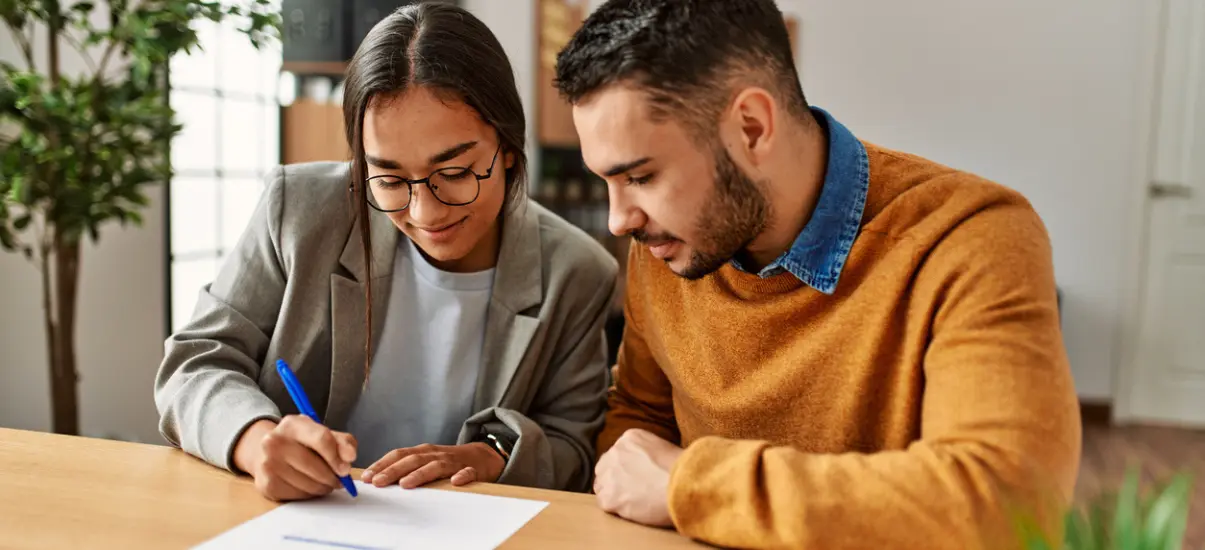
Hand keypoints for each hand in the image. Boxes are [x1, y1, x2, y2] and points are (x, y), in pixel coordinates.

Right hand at [232, 416, 356, 501]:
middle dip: (333, 477)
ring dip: (323, 487)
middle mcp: (275, 441)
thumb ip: (342, 442)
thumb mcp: (321, 433)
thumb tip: (350, 457)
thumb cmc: (300, 443)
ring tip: (325, 482)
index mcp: (292, 424)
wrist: (265, 453)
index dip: (337, 457)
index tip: (346, 469)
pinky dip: (310, 494)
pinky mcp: (267, 484)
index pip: (322, 439)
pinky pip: (299, 495)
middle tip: (339, 480)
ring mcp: (268, 464)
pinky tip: (309, 486)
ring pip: (309, 484)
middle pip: (315, 466)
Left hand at [361, 443, 504, 488]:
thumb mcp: (426, 460)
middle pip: (413, 460)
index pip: (399, 455)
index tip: (367, 477)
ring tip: (406, 484)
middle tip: (378, 482)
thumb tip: (377, 479)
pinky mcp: (472, 470)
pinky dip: (462, 476)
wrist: (483, 456)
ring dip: (420, 474)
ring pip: (436, 466)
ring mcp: (454, 462)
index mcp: (423, 451)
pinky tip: (456, 482)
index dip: (382, 464)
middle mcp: (436, 454)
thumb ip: (406, 467)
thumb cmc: (448, 461)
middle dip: (394, 470)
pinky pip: (468, 473)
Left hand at [594, 429, 682, 527]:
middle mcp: (615, 452)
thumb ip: (647, 454)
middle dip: (614, 479)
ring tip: (632, 502)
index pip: (617, 454)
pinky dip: (616, 508)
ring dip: (613, 493)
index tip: (635, 477)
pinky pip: (604, 503)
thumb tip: (645, 467)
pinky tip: (631, 509)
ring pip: (601, 486)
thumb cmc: (683, 469)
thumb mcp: (664, 448)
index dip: (625, 468)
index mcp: (629, 438)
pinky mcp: (610, 497)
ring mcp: (610, 474)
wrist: (684, 484)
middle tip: (630, 491)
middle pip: (604, 468)